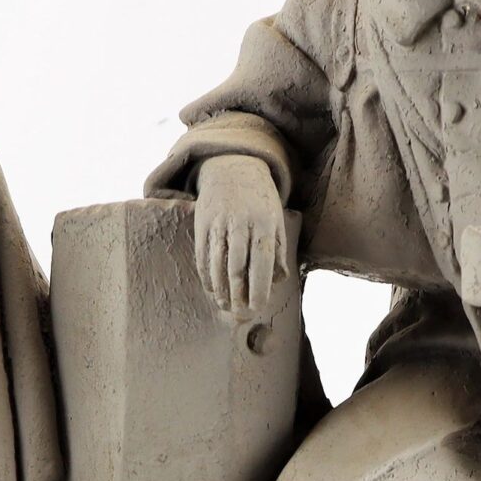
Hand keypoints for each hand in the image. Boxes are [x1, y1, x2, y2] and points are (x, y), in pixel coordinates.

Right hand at [193, 154, 286, 317]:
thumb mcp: (276, 222)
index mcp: (264, 225)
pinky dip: (206, 277)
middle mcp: (240, 225)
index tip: (257, 307)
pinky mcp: (202, 224)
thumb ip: (278, 252)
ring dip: (220, 290)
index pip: (262, 263)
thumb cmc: (260, 201)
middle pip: (237, 269)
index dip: (259, 289)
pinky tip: (212, 290)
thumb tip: (277, 282)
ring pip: (217, 265)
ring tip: (225, 306)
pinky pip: (202, 257)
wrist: (232, 167)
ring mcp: (218, 224)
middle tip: (240, 314)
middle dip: (238, 295)